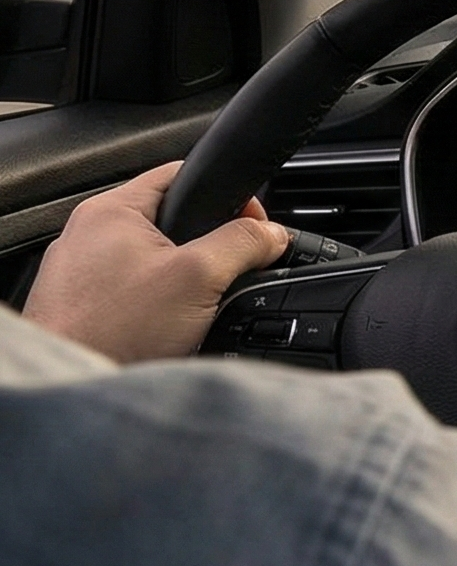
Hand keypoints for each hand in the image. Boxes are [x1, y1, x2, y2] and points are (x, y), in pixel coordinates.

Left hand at [21, 161, 289, 362]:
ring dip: (181, 278)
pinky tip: (165, 327)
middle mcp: (87, 234)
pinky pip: (134, 290)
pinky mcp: (81, 305)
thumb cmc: (112, 332)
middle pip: (172, 219)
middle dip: (207, 245)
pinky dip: (155, 304)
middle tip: (224, 274)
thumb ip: (245, 242)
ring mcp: (80, 272)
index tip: (252, 226)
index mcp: (111, 210)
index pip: (184, 173)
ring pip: (153, 259)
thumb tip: (273, 233)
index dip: (230, 195)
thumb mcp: (200, 277)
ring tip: (192, 306)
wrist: (73, 392)